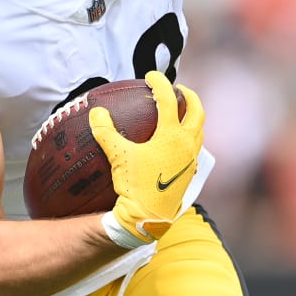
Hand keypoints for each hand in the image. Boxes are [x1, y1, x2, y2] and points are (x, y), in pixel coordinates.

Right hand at [90, 70, 203, 247]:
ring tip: (181, 112)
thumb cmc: (135, 186)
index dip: (160, 84)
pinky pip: (195, 147)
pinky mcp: (189, 172)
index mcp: (172, 136)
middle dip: (190, 97)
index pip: (169, 101)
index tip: (150, 77)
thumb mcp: (118, 156)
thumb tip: (96, 112)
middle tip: (179, 89)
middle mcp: (187, 145)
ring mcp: (191, 159)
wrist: (149, 217)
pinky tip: (176, 142)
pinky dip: (189, 136)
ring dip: (192, 117)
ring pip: (199, 131)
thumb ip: (106, 132)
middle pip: (197, 112)